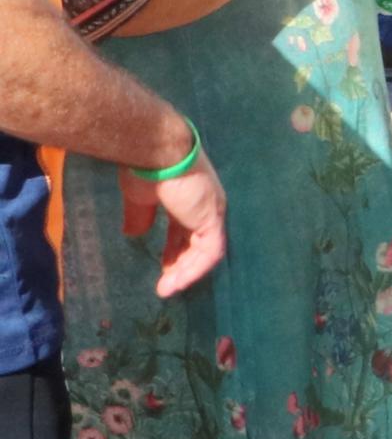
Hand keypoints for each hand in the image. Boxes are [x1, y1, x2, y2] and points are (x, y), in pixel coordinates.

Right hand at [118, 153, 224, 298]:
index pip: (187, 227)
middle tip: (167, 280)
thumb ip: (139, 217)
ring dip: (186, 271)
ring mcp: (212, 211)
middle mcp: (205, 204)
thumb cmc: (145, 167)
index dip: (176, 247)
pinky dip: (194, 269)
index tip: (163, 263)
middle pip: (198, 240)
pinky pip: (209, 252)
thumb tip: (132, 234)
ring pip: (206, 250)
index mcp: (189, 196)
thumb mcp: (139, 198)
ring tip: (168, 288)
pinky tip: (176, 281)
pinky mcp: (212, 219)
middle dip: (182, 263)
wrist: (155, 150)